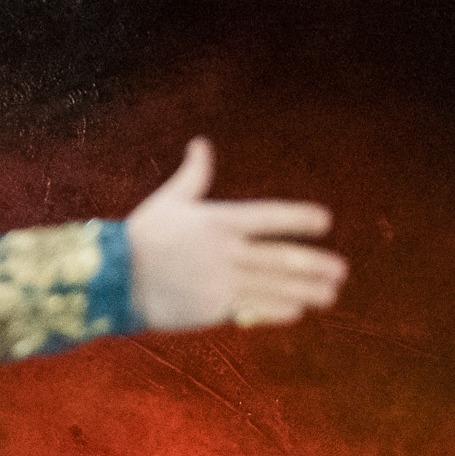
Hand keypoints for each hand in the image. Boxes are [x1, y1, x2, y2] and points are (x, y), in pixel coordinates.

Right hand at [123, 141, 347, 332]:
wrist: (113, 278)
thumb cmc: (142, 235)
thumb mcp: (170, 200)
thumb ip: (194, 175)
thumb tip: (202, 143)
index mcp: (219, 221)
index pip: (269, 217)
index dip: (299, 218)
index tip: (325, 221)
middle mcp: (226, 252)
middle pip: (280, 258)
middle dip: (314, 264)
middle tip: (341, 270)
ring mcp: (221, 282)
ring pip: (274, 286)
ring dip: (305, 290)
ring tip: (330, 294)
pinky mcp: (212, 308)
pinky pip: (253, 310)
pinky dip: (277, 310)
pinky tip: (297, 312)